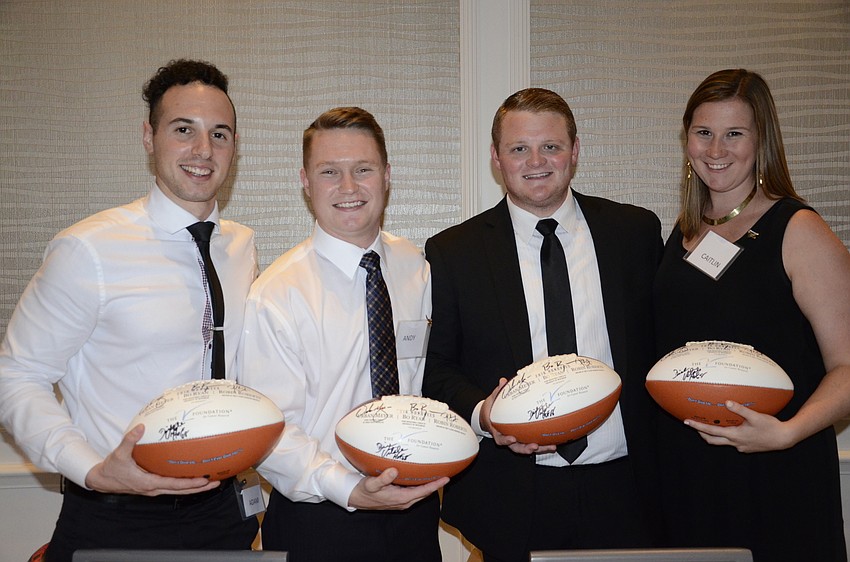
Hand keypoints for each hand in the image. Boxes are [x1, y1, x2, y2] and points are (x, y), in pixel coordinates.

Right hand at [84, 424, 218, 495]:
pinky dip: (185, 482)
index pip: (173, 485)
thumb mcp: (118, 454)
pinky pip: (173, 486)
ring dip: (194, 486)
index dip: (189, 483)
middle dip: (199, 488)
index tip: (204, 480)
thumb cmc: (111, 468)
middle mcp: (154, 488)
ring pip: (178, 490)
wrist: (102, 480)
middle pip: (181, 490)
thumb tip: (141, 427)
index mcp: (148, 483)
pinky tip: (193, 475)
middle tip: (216, 482)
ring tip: (211, 481)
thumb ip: (130, 440)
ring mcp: (154, 489)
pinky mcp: (153, 485)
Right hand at [347, 467, 447, 509]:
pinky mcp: (399, 499)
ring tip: (437, 474)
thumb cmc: (365, 491)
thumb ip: (383, 478)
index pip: (423, 492)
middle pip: (425, 493)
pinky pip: (414, 492)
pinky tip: (421, 477)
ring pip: (420, 493)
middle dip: (436, 485)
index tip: (446, 478)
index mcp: (401, 498)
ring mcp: (402, 501)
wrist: (357, 498)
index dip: (435, 485)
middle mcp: (404, 501)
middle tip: (445, 473)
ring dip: (429, 485)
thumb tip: (394, 471)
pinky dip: (420, 485)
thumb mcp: (372, 484)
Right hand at [480, 377, 556, 454]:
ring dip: (540, 449)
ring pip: (527, 447)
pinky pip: (533, 442)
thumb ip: (497, 392)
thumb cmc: (491, 410)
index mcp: (497, 431)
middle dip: (526, 449)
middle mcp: (507, 438)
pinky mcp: (524, 439)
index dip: (506, 440)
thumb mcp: (492, 401)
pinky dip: (543, 444)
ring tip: (551, 446)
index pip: (500, 439)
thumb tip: (503, 381)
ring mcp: (516, 440)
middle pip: (516, 448)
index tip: (512, 438)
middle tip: (534, 446)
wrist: (489, 417)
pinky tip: (554, 441)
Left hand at [684, 401, 796, 452]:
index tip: (686, 422)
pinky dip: (728, 435)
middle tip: (694, 424)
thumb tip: (727, 402)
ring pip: (723, 442)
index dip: (697, 426)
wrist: (784, 439)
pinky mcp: (747, 447)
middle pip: (713, 440)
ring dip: (715, 435)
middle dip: (702, 433)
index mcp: (734, 435)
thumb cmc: (771, 427)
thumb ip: (740, 409)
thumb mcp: (756, 416)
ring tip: (712, 424)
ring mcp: (741, 447)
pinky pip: (733, 442)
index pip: (711, 431)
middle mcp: (735, 443)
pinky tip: (733, 428)